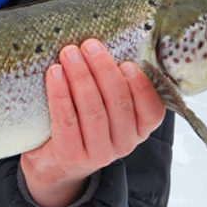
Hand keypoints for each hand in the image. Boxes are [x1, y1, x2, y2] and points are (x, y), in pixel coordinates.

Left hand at [20, 39, 165, 206]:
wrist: (54, 163)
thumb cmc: (83, 124)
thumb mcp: (108, 109)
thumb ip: (115, 86)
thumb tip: (109, 43)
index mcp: (139, 130)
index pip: (152, 110)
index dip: (141, 85)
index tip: (126, 62)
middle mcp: (124, 144)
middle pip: (118, 103)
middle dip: (103, 70)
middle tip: (89, 45)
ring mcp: (98, 153)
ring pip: (93, 110)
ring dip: (81, 77)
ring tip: (69, 53)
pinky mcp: (71, 156)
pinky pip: (67, 120)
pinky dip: (60, 94)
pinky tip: (55, 73)